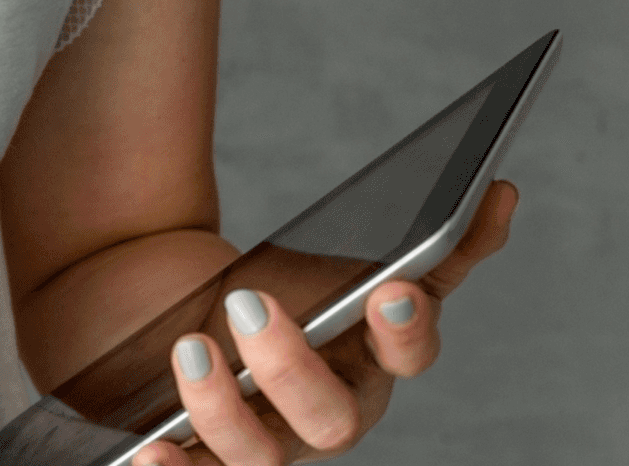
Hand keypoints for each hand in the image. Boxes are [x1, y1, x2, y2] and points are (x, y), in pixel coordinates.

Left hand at [132, 180, 517, 464]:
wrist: (133, 296)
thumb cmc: (233, 272)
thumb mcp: (297, 244)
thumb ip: (378, 219)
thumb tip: (495, 190)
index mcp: (361, 348)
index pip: (409, 347)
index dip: (407, 326)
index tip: (389, 289)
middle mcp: (322, 407)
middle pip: (335, 418)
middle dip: (295, 368)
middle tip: (248, 304)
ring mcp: (262, 440)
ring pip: (264, 458)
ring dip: (225, 411)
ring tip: (188, 349)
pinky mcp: (198, 454)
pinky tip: (150, 448)